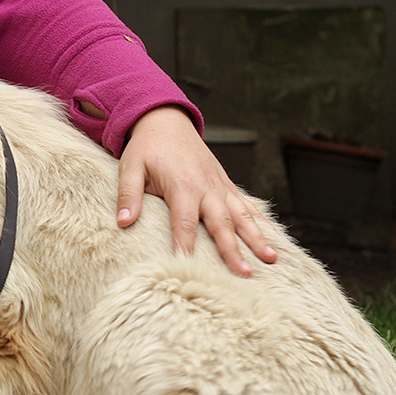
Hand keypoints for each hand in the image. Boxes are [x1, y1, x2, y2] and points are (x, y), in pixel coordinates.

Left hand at [115, 105, 276, 275]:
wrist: (167, 121)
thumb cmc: (147, 147)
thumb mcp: (130, 166)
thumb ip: (128, 194)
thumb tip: (123, 222)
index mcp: (182, 185)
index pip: (185, 222)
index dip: (187, 245)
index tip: (190, 267)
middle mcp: (207, 187)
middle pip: (222, 224)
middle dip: (233, 250)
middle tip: (245, 273)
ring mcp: (220, 186)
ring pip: (242, 215)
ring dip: (258, 238)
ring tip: (271, 259)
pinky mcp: (227, 184)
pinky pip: (247, 205)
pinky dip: (261, 221)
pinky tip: (273, 238)